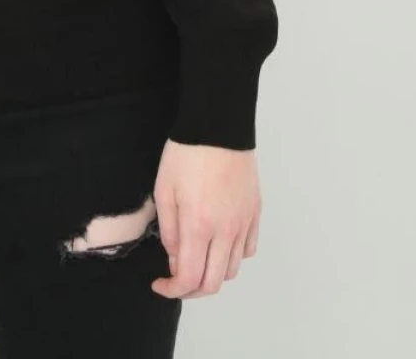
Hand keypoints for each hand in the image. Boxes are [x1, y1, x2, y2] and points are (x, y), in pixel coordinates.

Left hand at [150, 138, 260, 298]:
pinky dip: (232, 257)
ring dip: (212, 273)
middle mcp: (226, 231)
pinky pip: (247, 250)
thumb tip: (175, 258)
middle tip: (176, 279)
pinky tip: (218, 243)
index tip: (160, 284)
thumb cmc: (186, 153)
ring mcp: (244, 223)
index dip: (173, 290)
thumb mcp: (164, 189)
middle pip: (214, 283)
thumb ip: (169, 230)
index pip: (190, 279)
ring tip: (196, 258)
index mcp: (199, 226)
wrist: (218, 126)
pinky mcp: (255, 213)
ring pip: (232, 270)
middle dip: (191, 289)